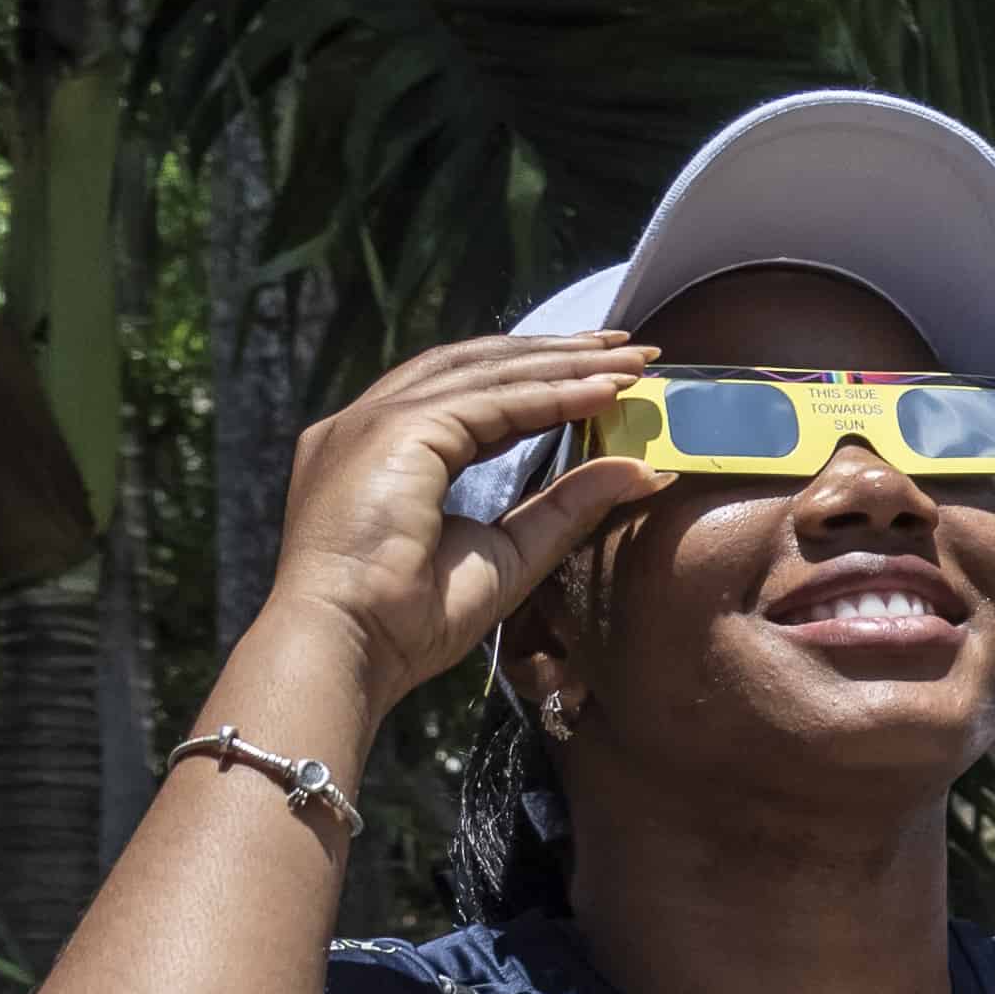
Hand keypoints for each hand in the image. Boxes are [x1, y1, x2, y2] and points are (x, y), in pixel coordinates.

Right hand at [266, 333, 668, 715]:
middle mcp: (369, 424)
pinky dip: (552, 394)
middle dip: (557, 354)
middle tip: (630, 349)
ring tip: (631, 363)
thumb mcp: (509, 553)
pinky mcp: (394, 431)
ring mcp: (374, 421)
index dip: (538, 381)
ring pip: (485, 373)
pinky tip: (603, 392)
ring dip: (564, 364)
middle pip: (476, 366)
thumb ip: (568, 507)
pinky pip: (491, 401)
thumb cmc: (412, 618)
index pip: (468, 395)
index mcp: (381, 451)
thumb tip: (645, 470)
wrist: (350, 644)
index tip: (603, 376)